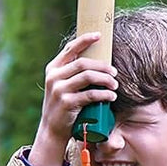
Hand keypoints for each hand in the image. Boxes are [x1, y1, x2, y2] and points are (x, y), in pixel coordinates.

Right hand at [27, 32, 116, 165]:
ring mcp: (59, 89)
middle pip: (83, 63)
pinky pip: (90, 94)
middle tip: (114, 72)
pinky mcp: (67, 103)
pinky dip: (104, 94)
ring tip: (115, 85)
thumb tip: (96, 60)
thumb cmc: (62, 105)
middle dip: (102, 66)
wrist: (52, 129)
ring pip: (88, 76)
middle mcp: (54, 76)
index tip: (99, 35)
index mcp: (53, 68)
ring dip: (105, 79)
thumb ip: (71, 72)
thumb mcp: (61, 85)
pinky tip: (111, 96)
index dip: (85, 40)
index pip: (70, 49)